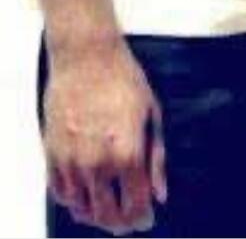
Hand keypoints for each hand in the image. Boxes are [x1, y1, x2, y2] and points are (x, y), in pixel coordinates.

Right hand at [44, 39, 167, 234]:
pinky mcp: (51, 155)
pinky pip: (61, 193)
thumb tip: (160, 194)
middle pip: (107, 215)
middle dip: (121, 224)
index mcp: (127, 154)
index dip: (142, 219)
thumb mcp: (153, 114)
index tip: (147, 220)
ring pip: (81, 209)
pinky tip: (86, 197)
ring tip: (109, 211)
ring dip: (97, 215)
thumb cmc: (124, 80)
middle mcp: (96, 164)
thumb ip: (156, 159)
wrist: (86, 58)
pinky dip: (74, 202)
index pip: (134, 206)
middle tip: (129, 222)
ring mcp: (70, 162)